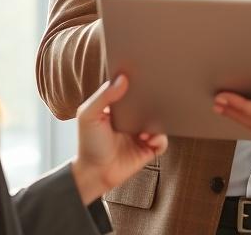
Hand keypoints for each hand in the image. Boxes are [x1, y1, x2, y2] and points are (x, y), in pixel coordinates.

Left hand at [70, 76, 168, 204]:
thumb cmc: (88, 143)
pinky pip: (162, 141)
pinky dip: (159, 139)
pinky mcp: (148, 149)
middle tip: (156, 96)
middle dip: (154, 100)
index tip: (144, 76)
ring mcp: (141, 134)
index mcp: (119, 108)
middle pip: (148, 104)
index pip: (132, 91)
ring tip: (147, 126)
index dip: (138, 83)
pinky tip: (148, 139)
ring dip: (158, 122)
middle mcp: (132, 119)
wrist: (93, 174)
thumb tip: (123, 79)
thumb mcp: (89, 116)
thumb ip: (103, 97)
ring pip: (159, 122)